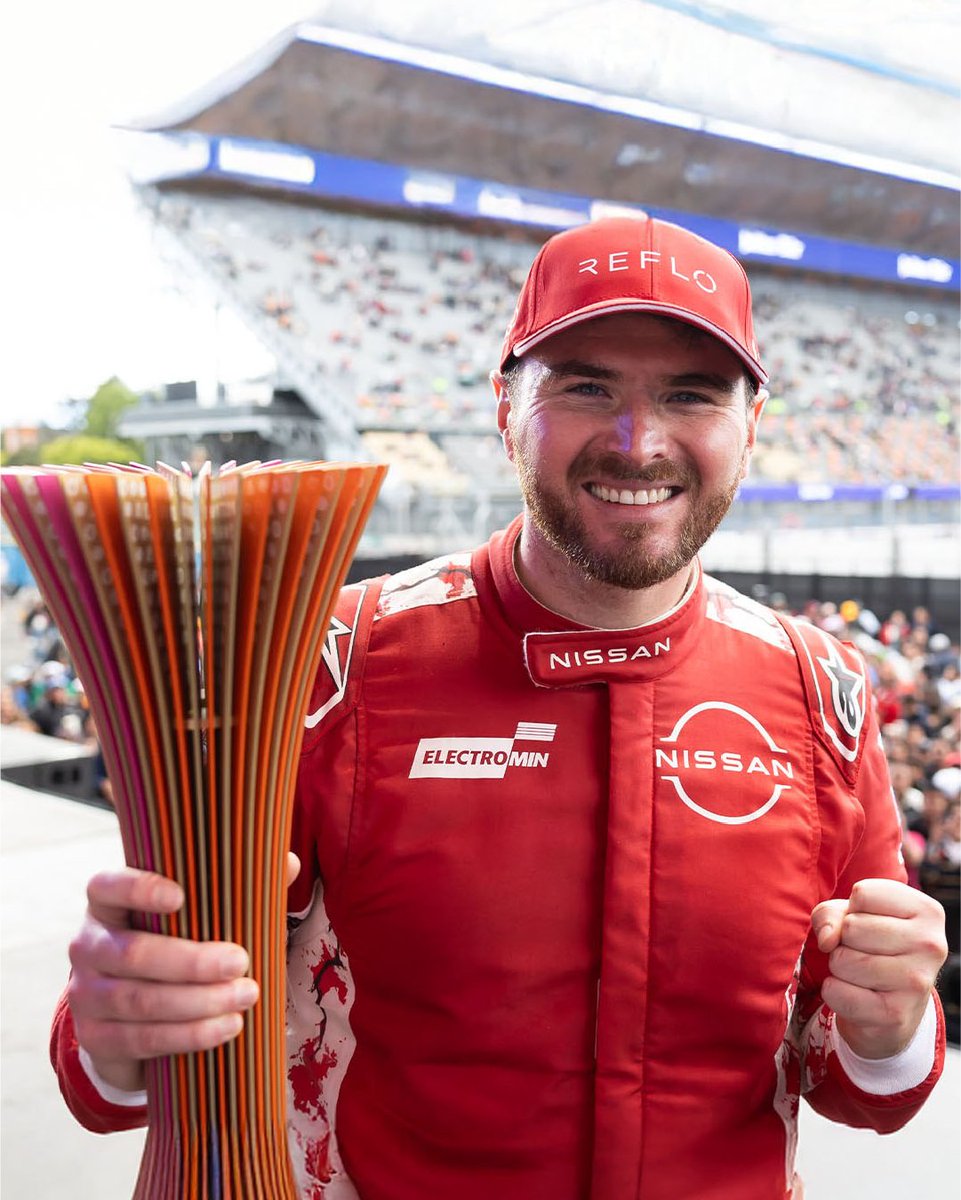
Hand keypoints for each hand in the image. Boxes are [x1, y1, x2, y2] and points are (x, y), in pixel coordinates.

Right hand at [67, 854, 300, 1092]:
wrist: (129, 1009)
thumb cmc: (172, 942)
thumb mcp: (195, 912)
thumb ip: (236, 887)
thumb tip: (287, 863)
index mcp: (107, 903)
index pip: (108, 886)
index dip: (138, 889)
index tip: (180, 896)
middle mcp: (87, 945)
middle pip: (132, 954)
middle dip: (192, 961)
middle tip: (241, 961)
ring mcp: (85, 994)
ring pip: (139, 1001)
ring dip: (198, 1003)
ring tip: (246, 996)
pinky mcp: (94, 1037)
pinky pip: (143, 1039)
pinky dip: (189, 1035)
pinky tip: (226, 1027)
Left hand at [811, 878, 947, 1058]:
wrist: (891, 1008)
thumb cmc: (870, 948)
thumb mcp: (851, 916)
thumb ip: (830, 913)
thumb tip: (828, 940)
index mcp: (927, 911)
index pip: (863, 893)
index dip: (852, 909)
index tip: (869, 924)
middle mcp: (930, 945)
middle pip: (851, 927)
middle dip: (844, 940)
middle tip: (863, 953)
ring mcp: (917, 982)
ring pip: (842, 960)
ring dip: (838, 967)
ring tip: (861, 973)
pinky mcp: (896, 1014)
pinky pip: (837, 992)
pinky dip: (833, 992)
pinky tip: (856, 994)